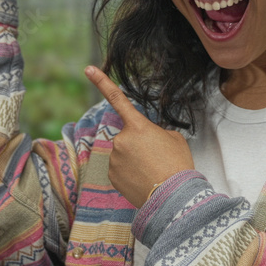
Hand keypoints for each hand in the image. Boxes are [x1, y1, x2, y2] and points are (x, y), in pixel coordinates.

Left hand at [85, 65, 194, 208]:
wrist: (173, 196)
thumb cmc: (177, 165)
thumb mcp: (174, 139)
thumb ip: (156, 132)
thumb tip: (147, 138)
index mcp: (137, 126)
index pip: (117, 98)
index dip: (101, 81)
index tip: (88, 69)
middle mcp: (120, 139)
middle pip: (127, 136)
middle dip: (138, 143)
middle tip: (156, 157)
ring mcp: (114, 158)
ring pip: (123, 153)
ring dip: (134, 159)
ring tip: (152, 171)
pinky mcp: (111, 176)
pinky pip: (120, 169)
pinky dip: (130, 173)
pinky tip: (143, 180)